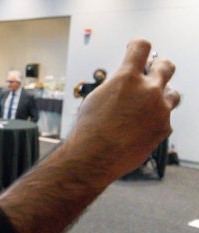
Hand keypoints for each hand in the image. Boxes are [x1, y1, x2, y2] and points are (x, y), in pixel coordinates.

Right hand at [71, 39, 178, 177]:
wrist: (94, 157)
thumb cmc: (89, 131)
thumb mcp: (97, 98)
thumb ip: (116, 85)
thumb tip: (125, 83)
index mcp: (127, 78)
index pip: (141, 47)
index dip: (137, 45)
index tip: (135, 48)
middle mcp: (148, 90)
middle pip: (166, 66)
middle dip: (159, 65)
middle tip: (154, 69)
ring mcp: (160, 110)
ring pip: (173, 94)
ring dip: (163, 95)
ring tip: (150, 103)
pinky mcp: (164, 128)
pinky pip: (165, 119)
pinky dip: (154, 121)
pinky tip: (140, 128)